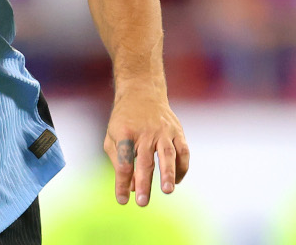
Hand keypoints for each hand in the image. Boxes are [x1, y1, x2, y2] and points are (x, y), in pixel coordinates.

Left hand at [103, 88, 188, 206]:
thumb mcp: (112, 137)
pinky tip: (177, 181)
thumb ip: (119, 163)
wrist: (142, 93)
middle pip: (145, 161)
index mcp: (125, 133)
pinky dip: (182, 167)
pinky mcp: (177, 131)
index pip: (123, 162)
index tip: (122, 200)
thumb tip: (132, 188)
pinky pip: (183, 151)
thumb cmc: (124, 121)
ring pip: (168, 154)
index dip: (122, 182)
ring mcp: (163, 131)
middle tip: (142, 202)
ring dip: (168, 173)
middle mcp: (145, 132)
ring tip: (168, 191)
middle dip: (144, 183)